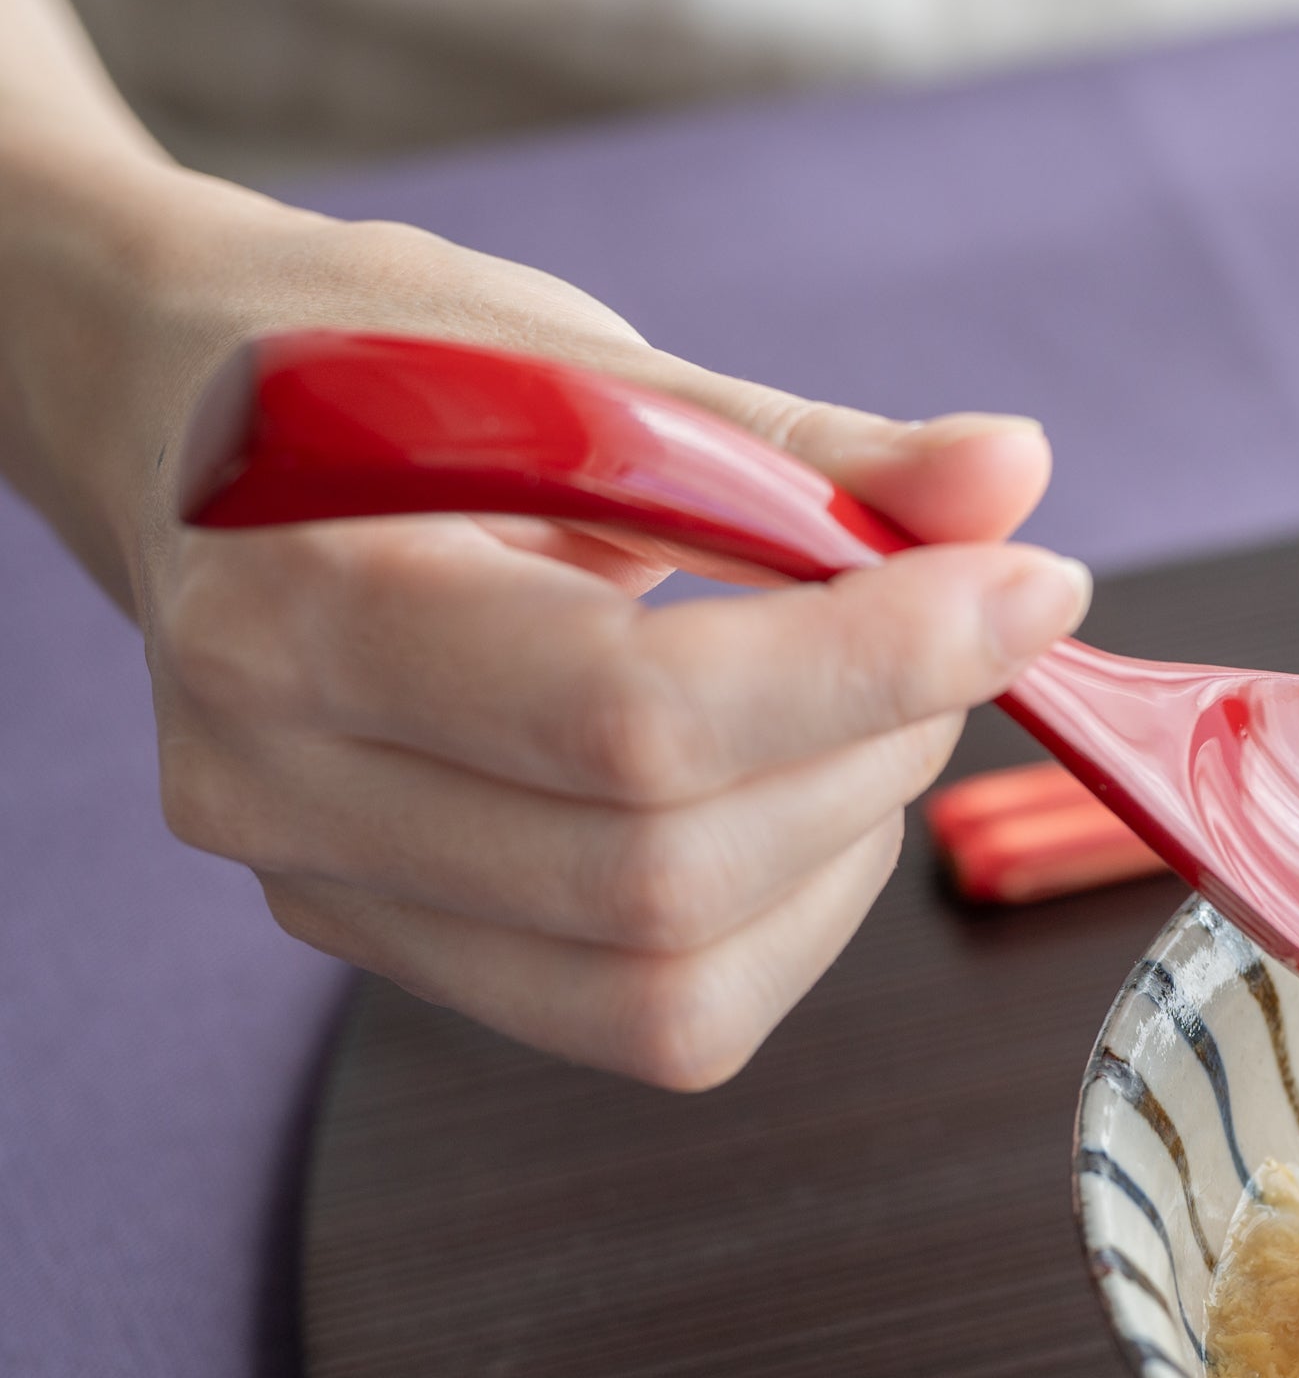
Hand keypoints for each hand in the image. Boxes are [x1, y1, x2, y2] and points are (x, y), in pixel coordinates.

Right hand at [23, 170, 1090, 1087]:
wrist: (190, 420)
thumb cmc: (375, 364)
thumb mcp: (578, 362)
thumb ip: (799, 446)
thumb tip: (1011, 476)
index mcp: (302, 604)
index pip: (630, 712)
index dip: (869, 662)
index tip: (1030, 587)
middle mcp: (281, 786)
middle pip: (661, 872)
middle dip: (875, 748)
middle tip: (948, 626)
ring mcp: (330, 890)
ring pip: (666, 983)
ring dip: (841, 847)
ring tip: (860, 701)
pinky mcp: (399, 944)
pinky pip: (647, 1014)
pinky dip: (782, 917)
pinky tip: (787, 790)